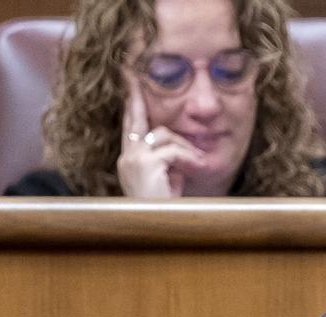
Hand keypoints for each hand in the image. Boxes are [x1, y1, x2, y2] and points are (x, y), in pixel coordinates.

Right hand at [117, 73, 203, 196]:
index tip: (130, 83)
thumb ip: (168, 160)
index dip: (132, 104)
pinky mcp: (144, 164)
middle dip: (141, 102)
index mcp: (129, 160)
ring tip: (199, 166)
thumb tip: (181, 147)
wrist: (158, 228)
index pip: (130, 126)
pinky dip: (189, 158)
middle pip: (140, 122)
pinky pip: (173, 150)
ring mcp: (133, 159)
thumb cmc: (166, 208)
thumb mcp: (167, 179)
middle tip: (135, 78)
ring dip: (187, 150)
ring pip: (165, 136)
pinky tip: (197, 169)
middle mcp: (126, 157)